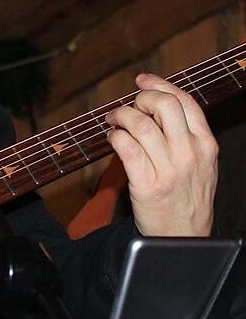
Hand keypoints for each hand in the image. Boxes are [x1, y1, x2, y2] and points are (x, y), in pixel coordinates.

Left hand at [105, 74, 217, 236]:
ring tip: (114, 121)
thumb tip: (156, 103)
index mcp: (205, 144)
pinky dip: (115, 136)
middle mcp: (190, 154)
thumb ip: (187, 135)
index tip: (142, 80)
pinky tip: (112, 138)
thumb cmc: (187, 197)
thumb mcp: (201, 163)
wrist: (183, 237)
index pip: (185, 101)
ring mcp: (170, 169)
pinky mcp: (148, 185)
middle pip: (164, 106)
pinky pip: (126, 148)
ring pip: (141, 125)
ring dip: (121, 116)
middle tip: (128, 106)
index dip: (160, 85)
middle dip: (140, 98)